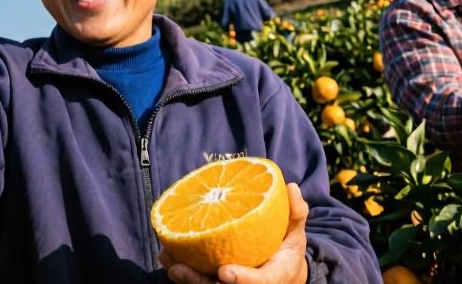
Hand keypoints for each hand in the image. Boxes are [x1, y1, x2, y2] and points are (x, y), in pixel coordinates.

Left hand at [159, 183, 308, 283]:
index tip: (224, 272)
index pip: (260, 283)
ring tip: (166, 257)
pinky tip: (166, 254)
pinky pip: (198, 281)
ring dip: (184, 277)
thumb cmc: (285, 248)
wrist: (282, 272)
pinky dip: (180, 272)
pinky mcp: (216, 282)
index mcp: (275, 277)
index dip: (243, 280)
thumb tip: (291, 188)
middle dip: (199, 282)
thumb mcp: (295, 232)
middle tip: (179, 268)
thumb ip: (295, 213)